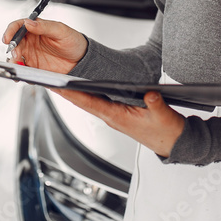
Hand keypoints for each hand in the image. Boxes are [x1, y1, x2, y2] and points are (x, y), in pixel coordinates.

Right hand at [1, 18, 86, 74]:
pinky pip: (23, 70)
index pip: (18, 26)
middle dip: (12, 48)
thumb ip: (44, 26)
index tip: (8, 38)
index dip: (11, 31)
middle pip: (14, 43)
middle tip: (16, 54)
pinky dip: (19, 73)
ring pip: (15, 57)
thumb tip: (29, 23)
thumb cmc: (73, 41)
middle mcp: (31, 41)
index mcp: (36, 28)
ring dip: (13, 61)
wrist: (81, 60)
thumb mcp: (61, 31)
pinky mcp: (34, 67)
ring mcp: (31, 55)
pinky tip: (21, 74)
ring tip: (18, 65)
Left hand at [53, 89, 185, 157]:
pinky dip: (88, 91)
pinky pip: (98, 100)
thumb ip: (155, 104)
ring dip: (75, 90)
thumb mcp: (164, 116)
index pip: (90, 103)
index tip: (57, 85)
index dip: (73, 93)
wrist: (173, 143)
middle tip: (48, 76)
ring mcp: (114, 115)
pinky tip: (81, 83)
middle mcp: (111, 116)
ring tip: (58, 76)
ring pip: (89, 100)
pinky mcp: (119, 112)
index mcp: (117, 117)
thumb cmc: (166, 132)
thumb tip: (149, 93)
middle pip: (83, 100)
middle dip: (66, 89)